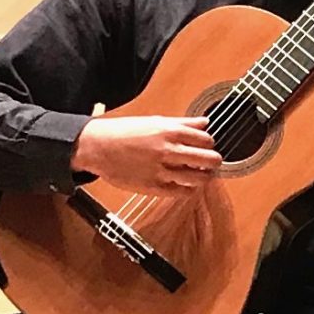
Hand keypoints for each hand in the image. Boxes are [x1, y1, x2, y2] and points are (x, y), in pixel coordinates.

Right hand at [72, 114, 223, 196]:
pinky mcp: (154, 187)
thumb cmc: (123, 132)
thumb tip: (204, 123)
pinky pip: (182, 192)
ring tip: (202, 174)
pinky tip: (186, 185)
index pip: (206, 139)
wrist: (98, 147)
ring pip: (199, 178)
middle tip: (212, 162)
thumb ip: (183, 123)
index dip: (210, 144)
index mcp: (170, 132)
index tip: (207, 146)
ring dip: (205, 176)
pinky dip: (189, 190)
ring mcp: (162, 170)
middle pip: (209, 159)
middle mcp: (169, 151)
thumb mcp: (155, 121)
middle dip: (214, 161)